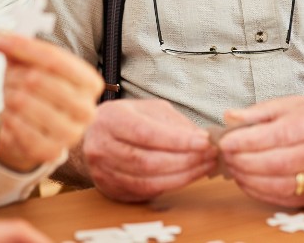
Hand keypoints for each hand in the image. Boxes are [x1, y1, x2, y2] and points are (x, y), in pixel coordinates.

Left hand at [0, 33, 102, 172]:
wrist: (37, 129)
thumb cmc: (38, 91)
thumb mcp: (34, 65)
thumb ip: (20, 47)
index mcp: (90, 82)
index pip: (53, 58)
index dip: (23, 47)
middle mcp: (87, 109)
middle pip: (38, 80)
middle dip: (14, 75)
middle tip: (8, 77)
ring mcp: (71, 134)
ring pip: (24, 103)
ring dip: (9, 95)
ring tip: (10, 95)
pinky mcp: (51, 152)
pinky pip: (17, 128)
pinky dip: (8, 118)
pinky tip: (10, 114)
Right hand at [83, 99, 216, 201]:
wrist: (92, 137)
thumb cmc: (125, 120)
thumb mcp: (148, 109)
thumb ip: (173, 123)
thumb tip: (202, 139)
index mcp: (110, 119)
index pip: (146, 133)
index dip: (178, 140)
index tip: (205, 142)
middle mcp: (102, 146)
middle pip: (148, 161)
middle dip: (185, 160)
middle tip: (210, 156)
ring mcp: (104, 171)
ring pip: (148, 181)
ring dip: (183, 176)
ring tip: (205, 166)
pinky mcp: (111, 189)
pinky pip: (145, 192)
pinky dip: (171, 185)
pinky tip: (188, 176)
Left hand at [219, 96, 303, 206]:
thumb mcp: (300, 104)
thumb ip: (263, 111)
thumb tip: (231, 117)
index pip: (280, 133)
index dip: (248, 140)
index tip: (226, 142)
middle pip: (280, 161)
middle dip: (245, 161)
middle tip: (226, 157)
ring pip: (284, 184)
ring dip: (251, 180)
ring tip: (234, 169)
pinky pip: (290, 199)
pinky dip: (264, 193)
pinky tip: (250, 183)